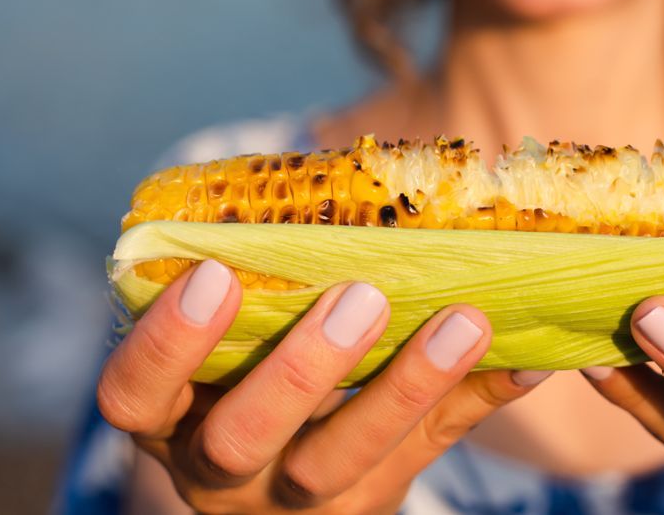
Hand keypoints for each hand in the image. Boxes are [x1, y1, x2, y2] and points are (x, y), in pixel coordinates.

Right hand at [97, 260, 548, 513]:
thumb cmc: (247, 382)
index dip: (167, 342)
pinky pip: (429, 453)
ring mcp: (296, 497)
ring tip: (466, 322)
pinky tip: (528, 360)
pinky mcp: (372, 501)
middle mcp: (221, 470)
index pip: (135, 394)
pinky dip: (480, 399)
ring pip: (340, 460)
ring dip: (406, 385)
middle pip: (242, 438)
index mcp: (172, 419)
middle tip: (360, 297)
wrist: (287, 496)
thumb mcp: (225, 354)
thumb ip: (254, 288)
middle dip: (299, 369)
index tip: (212, 274)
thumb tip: (328, 181)